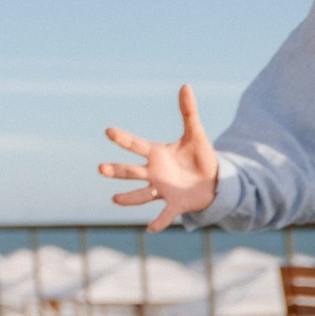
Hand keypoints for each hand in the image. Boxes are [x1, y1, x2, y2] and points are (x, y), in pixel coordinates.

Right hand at [100, 84, 219, 231]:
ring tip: (115, 199)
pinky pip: (166, 214)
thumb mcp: (196, 133)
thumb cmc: (200, 156)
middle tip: (100, 169)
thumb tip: (185, 86)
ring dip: (129, 197)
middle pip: (132, 171)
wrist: (214, 180)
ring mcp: (163, 190)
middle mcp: (155, 173)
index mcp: (157, 154)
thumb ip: (188, 112)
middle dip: (117, 170)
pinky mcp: (176, 204)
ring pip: (143, 194)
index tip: (109, 131)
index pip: (136, 145)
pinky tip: (151, 229)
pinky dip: (159, 221)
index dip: (123, 139)